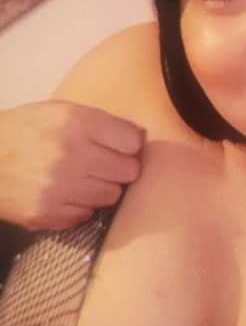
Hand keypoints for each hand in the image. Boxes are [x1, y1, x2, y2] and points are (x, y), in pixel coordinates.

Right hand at [0, 101, 143, 229]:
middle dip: (121, 167)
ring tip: (82, 177)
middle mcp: (69, 155)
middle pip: (129, 171)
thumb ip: (101, 122)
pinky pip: (88, 214)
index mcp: (74, 123)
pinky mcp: (47, 214)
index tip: (120, 146)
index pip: (132, 142)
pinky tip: (65, 193)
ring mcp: (58, 188)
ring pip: (112, 195)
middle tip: (103, 164)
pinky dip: (81, 205)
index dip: (129, 144)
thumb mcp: (59, 111)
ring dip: (103, 187)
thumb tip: (140, 138)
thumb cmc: (24, 131)